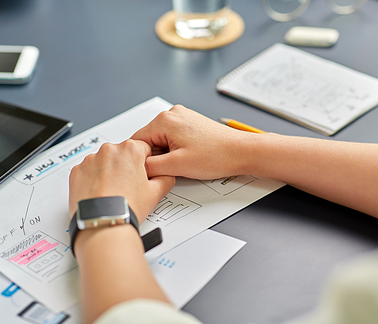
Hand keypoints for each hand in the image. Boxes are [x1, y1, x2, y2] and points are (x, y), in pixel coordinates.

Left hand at [68, 139, 174, 222]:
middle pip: (121, 154)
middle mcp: (108, 150)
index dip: (144, 164)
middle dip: (125, 167)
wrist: (103, 224)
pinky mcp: (76, 171)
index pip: (143, 149)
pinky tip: (100, 194)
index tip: (141, 177)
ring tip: (112, 193)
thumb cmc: (127, 207)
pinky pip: (87, 171)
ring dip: (108, 173)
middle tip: (127, 188)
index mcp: (130, 149)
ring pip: (103, 162)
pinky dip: (93, 180)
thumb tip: (165, 174)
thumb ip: (165, 177)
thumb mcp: (156, 192)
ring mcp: (90, 160)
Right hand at [132, 105, 257, 179]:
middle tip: (171, 169)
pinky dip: (175, 150)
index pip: (136, 141)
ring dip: (166, 155)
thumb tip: (135, 168)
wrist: (242, 152)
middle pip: (148, 140)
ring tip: (182, 163)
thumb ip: (149, 167)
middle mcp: (171, 114)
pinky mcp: (189, 124)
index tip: (150, 172)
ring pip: (160, 141)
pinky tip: (188, 157)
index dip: (140, 160)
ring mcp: (182, 117)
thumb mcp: (176, 166)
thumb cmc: (216, 156)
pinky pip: (171, 139)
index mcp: (164, 120)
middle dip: (155, 157)